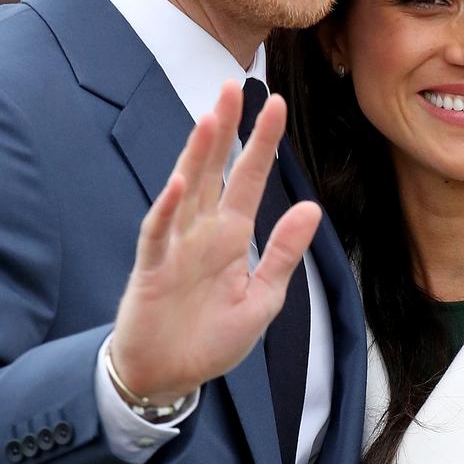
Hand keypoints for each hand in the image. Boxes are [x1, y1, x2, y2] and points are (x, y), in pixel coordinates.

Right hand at [109, 80, 321, 405]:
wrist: (169, 377)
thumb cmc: (212, 337)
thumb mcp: (263, 299)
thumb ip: (283, 253)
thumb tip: (310, 207)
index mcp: (233, 234)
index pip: (250, 177)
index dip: (263, 142)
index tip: (277, 104)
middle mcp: (204, 229)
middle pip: (216, 169)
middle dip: (226, 129)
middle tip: (235, 86)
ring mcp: (176, 244)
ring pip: (188, 188)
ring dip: (198, 153)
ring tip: (211, 117)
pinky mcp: (152, 267)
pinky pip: (159, 232)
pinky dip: (168, 208)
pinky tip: (180, 181)